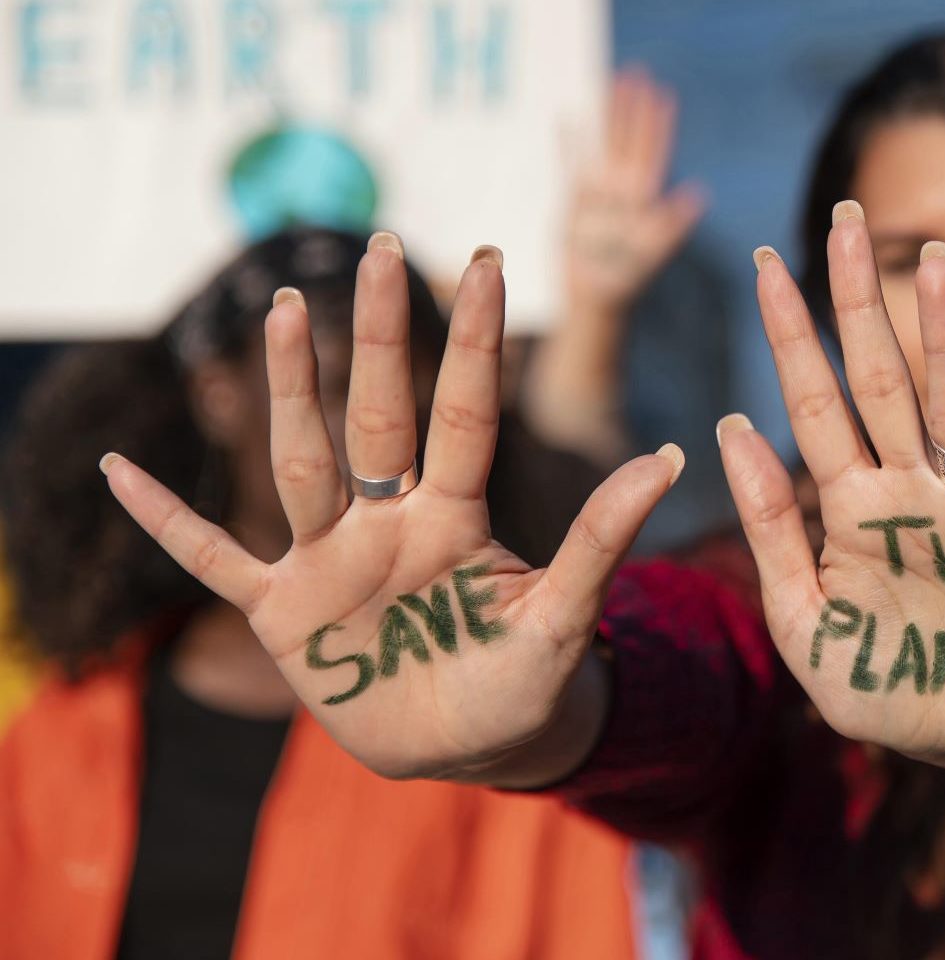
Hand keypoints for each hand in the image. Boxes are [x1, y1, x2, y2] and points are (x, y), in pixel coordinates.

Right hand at [103, 236, 682, 781]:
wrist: (470, 745)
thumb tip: (667, 454)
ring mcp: (330, 562)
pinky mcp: (282, 613)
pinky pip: (211, 559)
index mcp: (457, 518)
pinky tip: (123, 472)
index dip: (475, 344)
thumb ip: (600, 539)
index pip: (464, 416)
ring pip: (302, 462)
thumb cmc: (525, 683)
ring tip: (281, 308)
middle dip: (380, 338)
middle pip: (379, 417)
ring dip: (288, 390)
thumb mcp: (564, 617)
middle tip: (383, 248)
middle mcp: (389, 522)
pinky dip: (166, 522)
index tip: (485, 260)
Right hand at [565, 69, 704, 318]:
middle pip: (627, 139)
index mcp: (643, 198)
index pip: (652, 152)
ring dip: (606, 115)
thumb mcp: (652, 251)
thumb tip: (698, 194)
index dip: (658, 123)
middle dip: (632, 108)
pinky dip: (569, 143)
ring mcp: (598, 193)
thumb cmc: (627, 280)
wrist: (594, 299)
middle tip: (636, 72)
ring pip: (602, 144)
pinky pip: (571, 164)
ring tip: (609, 83)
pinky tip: (568, 118)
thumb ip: (672, 223)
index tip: (663, 93)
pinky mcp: (574, 202)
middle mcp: (622, 190)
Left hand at [717, 203, 944, 773]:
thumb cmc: (875, 680)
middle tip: (846, 215)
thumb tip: (726, 427)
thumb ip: (769, 531)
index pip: (815, 402)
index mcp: (851, 506)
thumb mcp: (800, 619)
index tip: (765, 261)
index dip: (792, 335)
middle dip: (862, 304)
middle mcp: (911, 494)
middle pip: (882, 383)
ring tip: (937, 266)